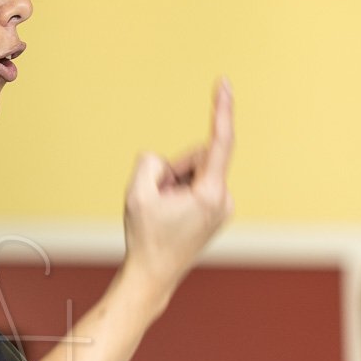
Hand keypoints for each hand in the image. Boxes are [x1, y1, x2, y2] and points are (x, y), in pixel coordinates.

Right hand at [121, 78, 234, 304]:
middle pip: (196, 158)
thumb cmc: (145, 238)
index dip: (221, 110)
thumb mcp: (136, 194)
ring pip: (194, 173)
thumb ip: (149, 162)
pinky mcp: (216, 212)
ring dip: (173, 185)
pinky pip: (195, 186)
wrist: (152, 276)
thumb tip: (163, 162)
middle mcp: (222, 200)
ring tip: (162, 213)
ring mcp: (221, 208)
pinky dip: (179, 194)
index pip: (219, 142)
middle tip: (155, 200)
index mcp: (209, 194)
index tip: (223, 84)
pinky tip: (169, 217)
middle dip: (172, 170)